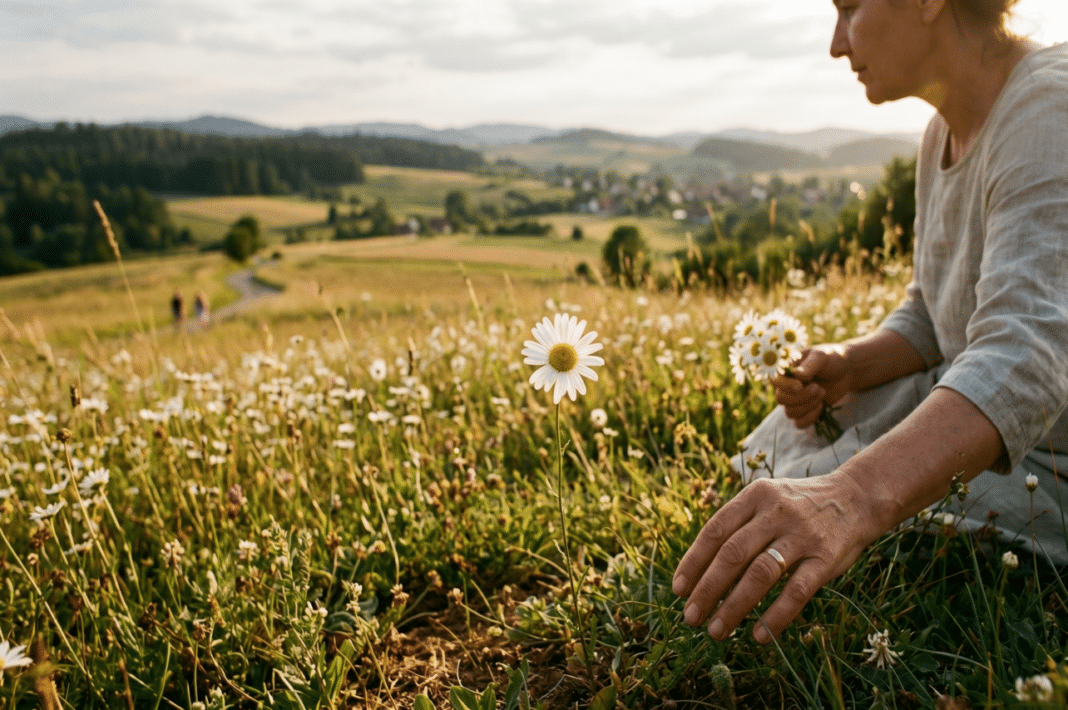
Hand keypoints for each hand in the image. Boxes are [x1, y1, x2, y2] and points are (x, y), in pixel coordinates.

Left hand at [672, 472, 883, 643]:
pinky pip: (796, 592)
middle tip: (691, 618)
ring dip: (734, 606)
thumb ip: (739, 526)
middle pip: (732, 554)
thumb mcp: (767, 501)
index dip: (693, 562)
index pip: (715, 531)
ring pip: (760, 574)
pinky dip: (775, 616)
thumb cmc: (799, 507)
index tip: (678, 590)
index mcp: (755, 496)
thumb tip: (700, 572)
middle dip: (707, 590)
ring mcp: (802, 535)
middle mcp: (776, 513)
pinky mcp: (826, 559)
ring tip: (716, 631)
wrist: (856, 498)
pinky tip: (758, 636)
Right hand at [773, 344, 851, 428]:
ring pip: (790, 412)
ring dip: (808, 406)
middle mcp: (787, 386)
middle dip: (802, 397)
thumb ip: (809, 364)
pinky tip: (821, 406)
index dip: (786, 386)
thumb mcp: (821, 356)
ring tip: (822, 392)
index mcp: (786, 370)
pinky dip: (810, 418)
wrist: (846, 371)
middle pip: (782, 399)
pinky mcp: (805, 411)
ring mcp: (795, 400)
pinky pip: (799, 423)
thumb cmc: (831, 359)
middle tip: (819, 388)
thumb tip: (797, 374)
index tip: (800, 385)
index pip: (775, 381)